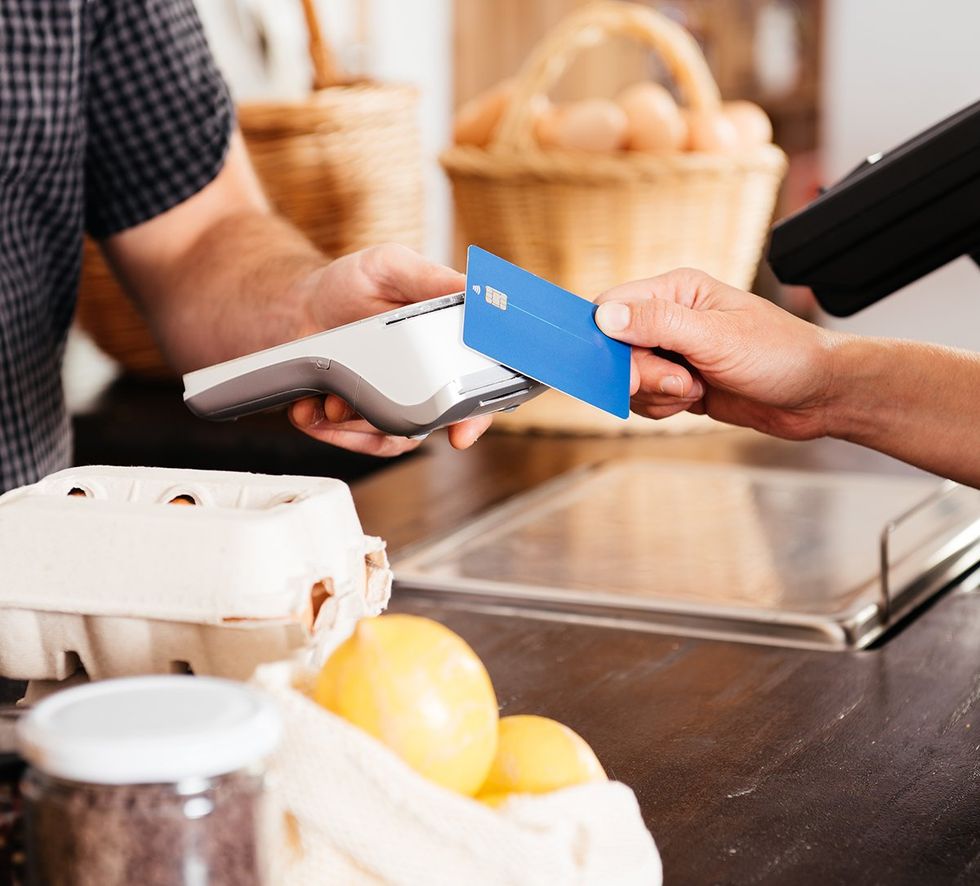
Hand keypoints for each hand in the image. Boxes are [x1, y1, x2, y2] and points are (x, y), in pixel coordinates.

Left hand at [289, 243, 491, 455]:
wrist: (302, 307)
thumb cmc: (351, 284)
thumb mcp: (389, 265)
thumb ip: (429, 276)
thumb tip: (472, 289)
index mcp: (449, 345)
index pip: (480, 387)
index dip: (478, 413)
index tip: (463, 429)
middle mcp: (431, 381)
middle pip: (438, 424)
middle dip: (406, 427)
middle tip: (372, 414)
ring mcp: (399, 404)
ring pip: (395, 437)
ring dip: (360, 424)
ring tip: (332, 399)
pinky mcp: (366, 420)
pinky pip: (362, 442)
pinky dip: (334, 431)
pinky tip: (312, 410)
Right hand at [594, 268, 842, 439]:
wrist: (817, 395)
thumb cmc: (781, 354)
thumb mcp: (716, 337)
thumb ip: (658, 324)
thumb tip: (604, 317)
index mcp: (677, 291)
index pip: (612, 307)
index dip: (607, 340)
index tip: (623, 368)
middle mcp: (670, 318)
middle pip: (616, 350)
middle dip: (642, 374)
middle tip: (679, 383)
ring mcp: (674, 352)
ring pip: (629, 379)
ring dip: (656, 394)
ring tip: (697, 390)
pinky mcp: (679, 382)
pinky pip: (646, 399)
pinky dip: (663, 407)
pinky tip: (696, 401)